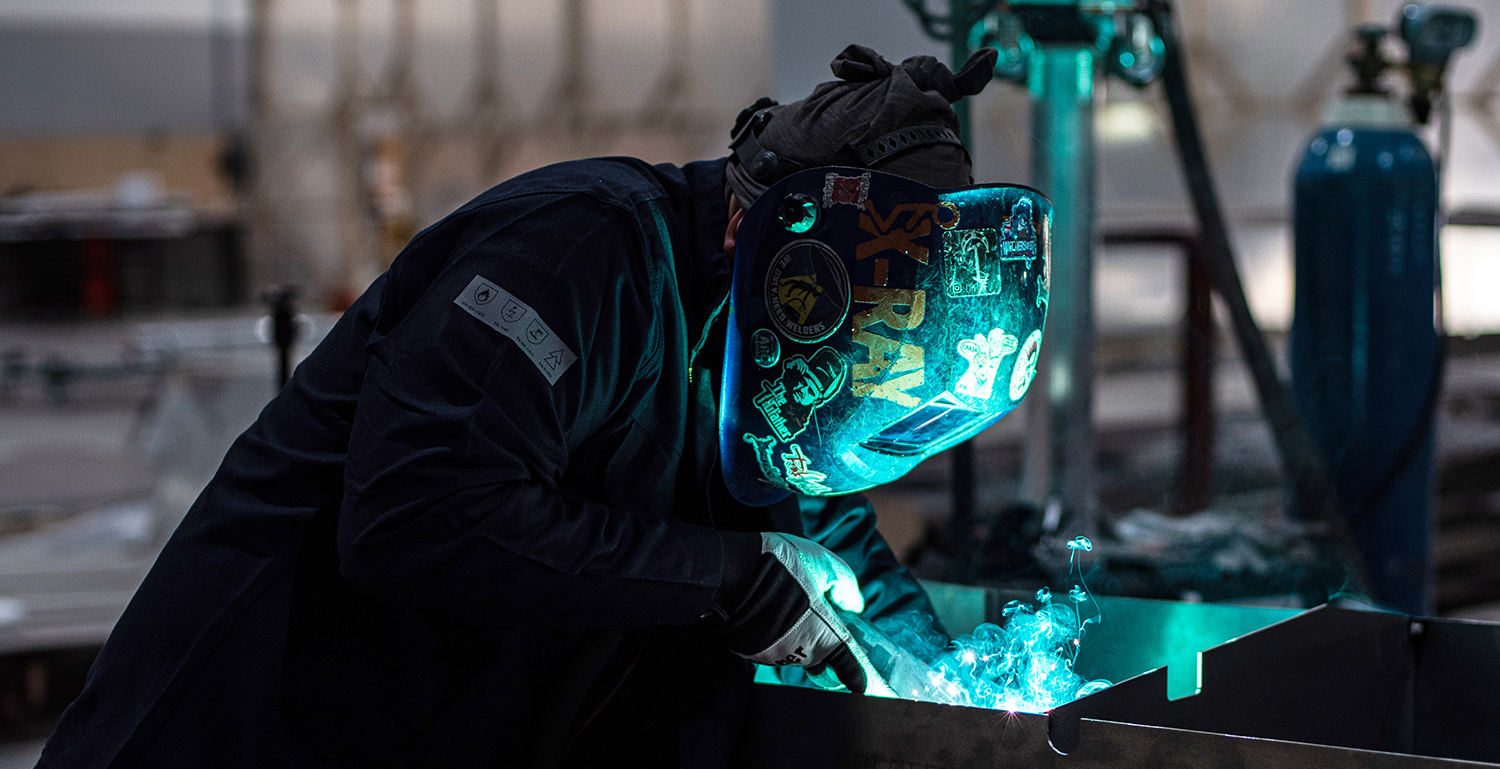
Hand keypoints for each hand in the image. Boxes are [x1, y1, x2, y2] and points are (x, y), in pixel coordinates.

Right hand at [717, 532, 869, 692]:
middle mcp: (800, 651)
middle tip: (815, 613)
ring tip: (785, 600)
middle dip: (821, 640)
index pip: (847, 663)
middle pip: (818, 655)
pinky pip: (769, 645)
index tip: (862, 686)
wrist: (731, 572)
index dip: (857, 675)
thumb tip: (853, 604)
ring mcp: (772, 654)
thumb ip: (844, 585)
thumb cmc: (782, 566)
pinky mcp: (750, 652)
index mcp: (824, 635)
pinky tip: (767, 607)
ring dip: (795, 633)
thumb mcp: (824, 564)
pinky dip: (774, 632)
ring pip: (792, 648)